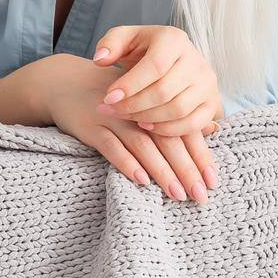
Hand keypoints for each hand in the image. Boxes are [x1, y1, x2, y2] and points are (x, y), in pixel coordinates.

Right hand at [41, 53, 217, 202]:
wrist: (64, 81)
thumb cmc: (113, 96)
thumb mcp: (143, 99)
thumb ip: (172, 116)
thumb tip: (212, 131)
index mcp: (153, 102)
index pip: (182, 130)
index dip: (199, 156)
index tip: (214, 181)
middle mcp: (136, 109)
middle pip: (166, 140)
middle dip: (185, 170)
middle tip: (200, 196)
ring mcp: (112, 117)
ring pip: (142, 145)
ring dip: (161, 170)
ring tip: (177, 194)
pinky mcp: (89, 126)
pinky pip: (109, 146)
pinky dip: (125, 162)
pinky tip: (140, 179)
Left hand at [92, 25, 222, 137]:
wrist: (169, 58)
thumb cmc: (142, 48)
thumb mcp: (124, 38)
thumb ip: (109, 44)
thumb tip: (100, 60)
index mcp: (174, 39)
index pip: (155, 66)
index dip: (130, 84)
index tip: (108, 97)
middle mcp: (196, 60)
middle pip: (165, 91)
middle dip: (133, 105)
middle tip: (110, 109)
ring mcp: (207, 83)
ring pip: (178, 109)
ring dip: (147, 118)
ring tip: (124, 116)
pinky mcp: (212, 103)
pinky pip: (193, 124)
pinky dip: (168, 130)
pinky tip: (146, 126)